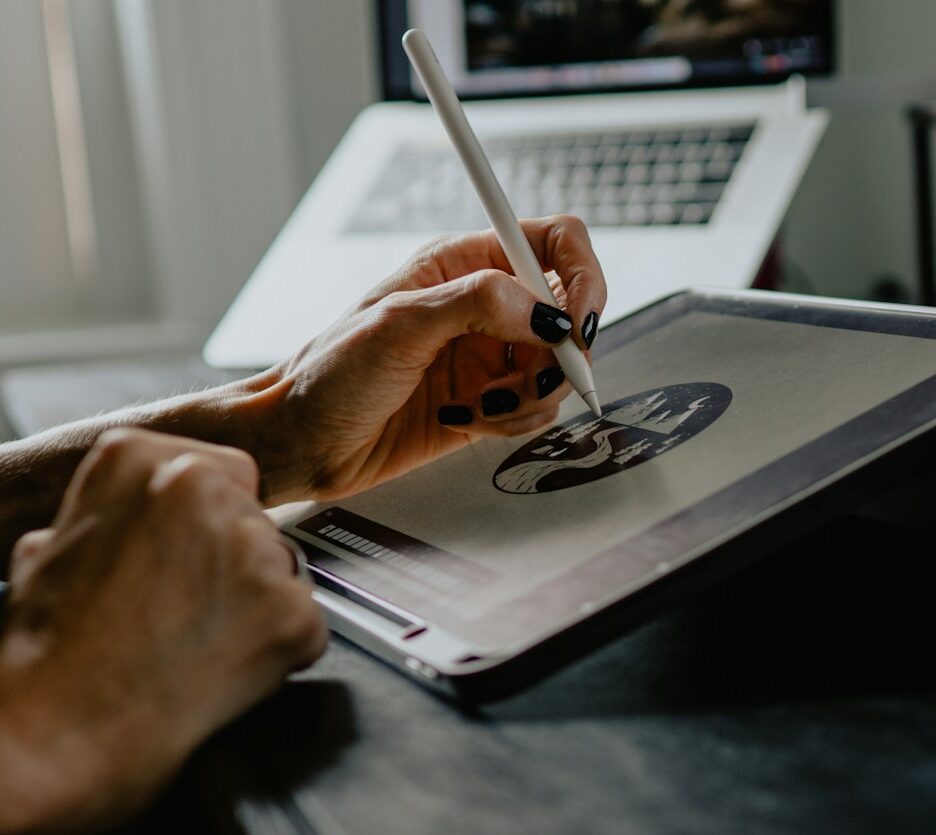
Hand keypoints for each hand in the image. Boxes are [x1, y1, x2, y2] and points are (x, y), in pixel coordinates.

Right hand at [0, 429, 326, 834]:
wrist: (57, 733)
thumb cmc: (47, 653)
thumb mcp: (52, 548)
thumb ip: (114, 513)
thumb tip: (137, 517)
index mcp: (138, 458)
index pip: (225, 475)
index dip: (210, 527)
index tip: (186, 559)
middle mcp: (201, 487)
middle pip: (258, 521)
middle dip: (234, 565)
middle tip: (186, 613)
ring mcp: (252, 548)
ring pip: (285, 571)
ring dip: (257, 607)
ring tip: (195, 646)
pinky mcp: (291, 610)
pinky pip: (307, 628)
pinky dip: (279, 654)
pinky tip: (223, 672)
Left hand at [255, 220, 606, 502]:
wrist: (305, 441)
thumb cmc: (330, 373)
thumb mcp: (400, 324)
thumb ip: (479, 304)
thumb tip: (546, 312)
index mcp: (465, 263)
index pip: (555, 244)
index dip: (582, 278)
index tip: (577, 324)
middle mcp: (487, 305)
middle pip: (569, 314)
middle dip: (559, 354)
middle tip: (525, 378)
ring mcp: (491, 354)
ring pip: (558, 368)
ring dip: (530, 395)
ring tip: (480, 404)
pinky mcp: (492, 400)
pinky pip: (538, 408)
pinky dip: (513, 422)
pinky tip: (467, 419)